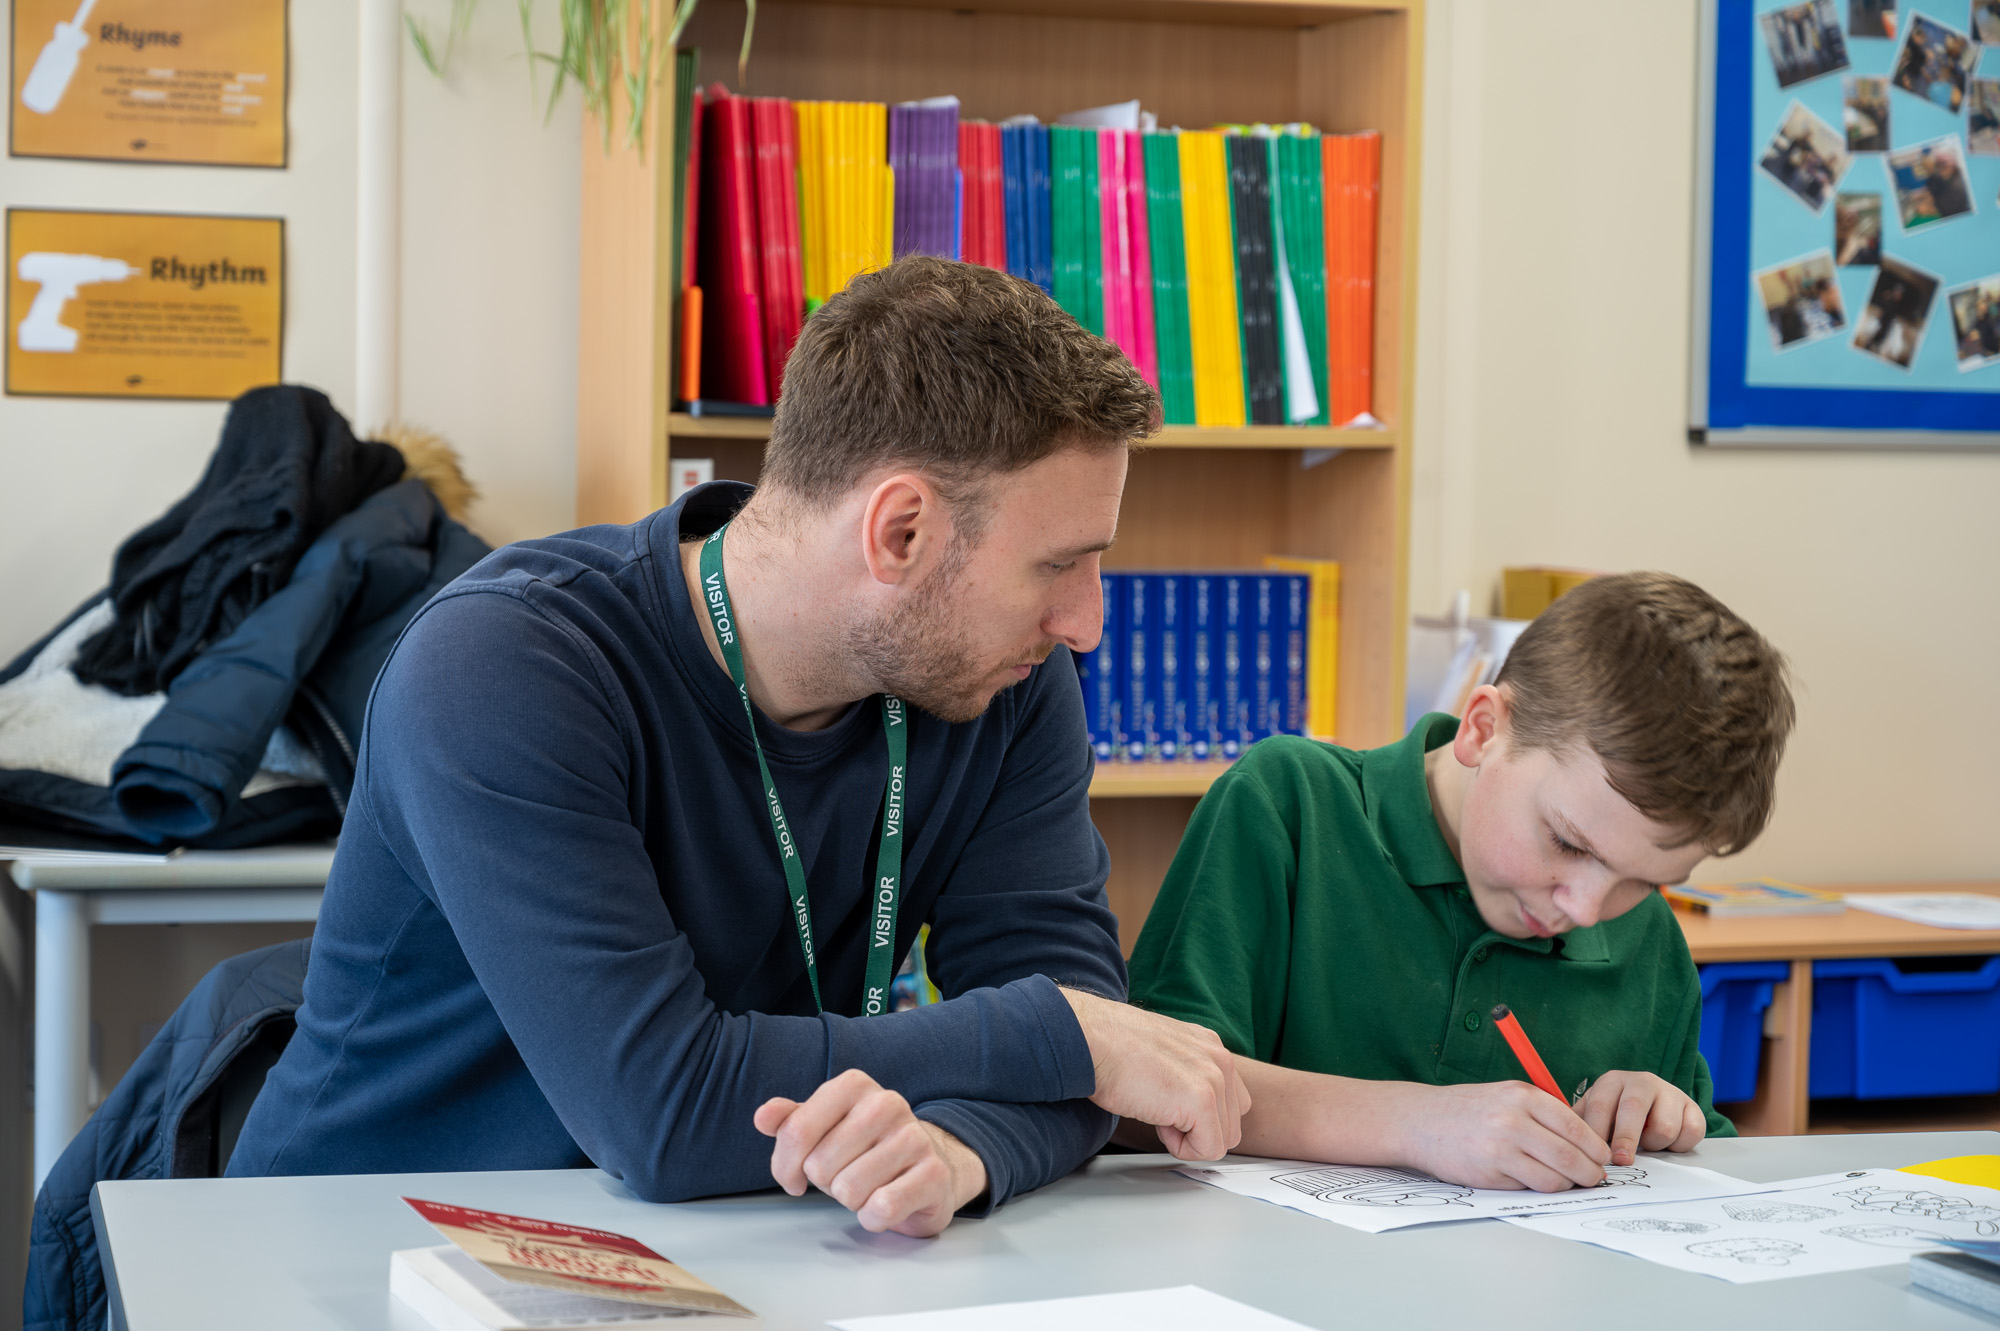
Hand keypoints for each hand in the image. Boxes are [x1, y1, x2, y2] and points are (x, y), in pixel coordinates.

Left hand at [754, 1068, 987, 1236]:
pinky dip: (874, 1217)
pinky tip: (885, 1204)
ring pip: (848, 1190)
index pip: (795, 1131)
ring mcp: (914, 1137)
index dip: (785, 1166)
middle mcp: (887, 1102)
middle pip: (818, 1166)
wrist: (928, 1169)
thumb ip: (790, 1122)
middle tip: (846, 1175)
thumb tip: (763, 1116)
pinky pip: (881, 1208)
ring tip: (868, 1186)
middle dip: (825, 1183)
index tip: (794, 1177)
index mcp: (853, 1085)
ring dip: (851, 1200)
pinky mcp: (933, 1173)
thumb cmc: (865, 1150)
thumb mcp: (823, 1129)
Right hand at [1059, 989, 1250, 1160]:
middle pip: (1232, 1125)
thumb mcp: (1161, 1055)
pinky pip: (1208, 1150)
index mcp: (1210, 1047)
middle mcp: (1219, 1059)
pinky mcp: (1202, 1100)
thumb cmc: (1109, 1048)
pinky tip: (1157, 1122)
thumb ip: (1186, 1074)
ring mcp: (1214, 1078)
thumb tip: (1187, 1109)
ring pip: (1223, 1140)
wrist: (1088, 1040)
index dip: (1198, 1117)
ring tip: (1156, 1110)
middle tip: (1160, 1109)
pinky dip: (1181, 1149)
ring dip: (1188, 1138)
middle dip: (1197, 1130)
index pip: (1230, 1102)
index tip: (1167, 1104)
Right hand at [1392, 1080, 1612, 1191]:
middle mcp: (1512, 1120)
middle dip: (1590, 1173)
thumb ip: (1543, 1113)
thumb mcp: (1506, 1095)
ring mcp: (1500, 1149)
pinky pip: (1528, 1187)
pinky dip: (1535, 1187)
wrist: (1419, 1120)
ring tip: (1562, 1179)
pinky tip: (1526, 1176)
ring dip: (1565, 1184)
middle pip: (1571, 1157)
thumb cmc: (1467, 1109)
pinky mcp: (1489, 1174)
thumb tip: (1587, 1143)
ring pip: (1554, 1179)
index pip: (1576, 1127)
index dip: (1596, 1148)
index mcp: (1523, 1096)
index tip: (1602, 1158)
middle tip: (1594, 1178)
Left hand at [1575, 1070, 1705, 1164]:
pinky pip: (1690, 1133)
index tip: (1593, 1155)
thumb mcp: (1595, 1115)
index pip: (1600, 1105)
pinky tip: (1669, 1143)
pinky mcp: (1693, 1107)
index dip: (1596, 1133)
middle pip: (1633, 1109)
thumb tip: (1565, 1148)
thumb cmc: (1617, 1115)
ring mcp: (1670, 1092)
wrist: (1656, 1104)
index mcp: (1612, 1081)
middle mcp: (1642, 1081)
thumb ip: (1581, 1127)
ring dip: (1654, 1145)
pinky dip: (1679, 1145)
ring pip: (1664, 1127)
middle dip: (1625, 1139)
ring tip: (1647, 1144)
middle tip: (1621, 1160)